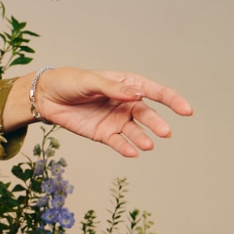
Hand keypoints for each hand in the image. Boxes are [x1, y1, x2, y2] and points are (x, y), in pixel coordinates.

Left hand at [23, 67, 192, 158]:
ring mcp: (116, 120)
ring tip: (148, 145)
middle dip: (157, 123)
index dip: (172, 100)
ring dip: (143, 138)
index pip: (154, 92)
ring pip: (135, 131)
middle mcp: (126, 103)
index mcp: (126, 84)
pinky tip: (132, 152)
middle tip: (165, 132)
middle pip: (147, 114)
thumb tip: (137, 94)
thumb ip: (113, 88)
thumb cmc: (70, 82)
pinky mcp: (104, 134)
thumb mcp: (90, 81)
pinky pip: (118, 142)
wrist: (46, 97)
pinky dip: (126, 148)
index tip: (186, 110)